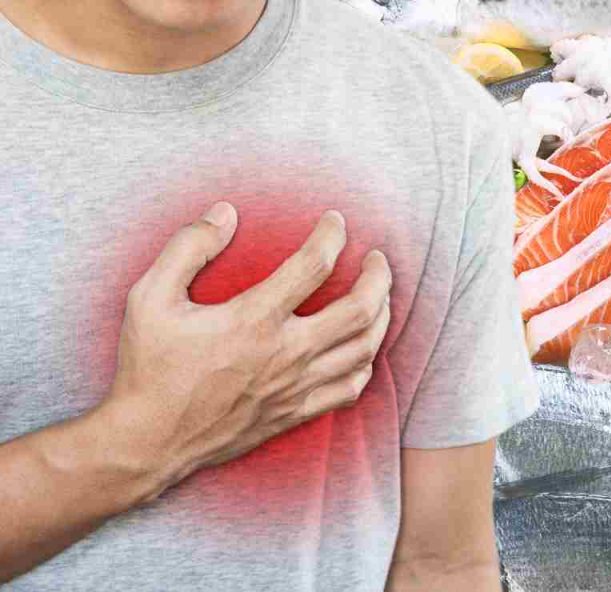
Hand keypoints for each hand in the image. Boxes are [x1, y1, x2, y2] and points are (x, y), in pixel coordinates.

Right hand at [99, 202, 391, 493]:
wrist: (148, 441)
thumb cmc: (148, 367)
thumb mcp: (149, 297)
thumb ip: (188, 248)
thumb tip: (226, 212)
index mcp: (254, 320)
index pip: (314, 265)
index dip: (332, 235)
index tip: (335, 221)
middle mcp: (285, 353)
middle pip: (360, 309)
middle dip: (379, 276)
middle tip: (377, 257)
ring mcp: (295, 386)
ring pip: (364, 348)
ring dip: (382, 315)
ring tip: (380, 295)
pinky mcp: (295, 413)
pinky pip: (350, 389)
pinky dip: (365, 363)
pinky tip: (361, 347)